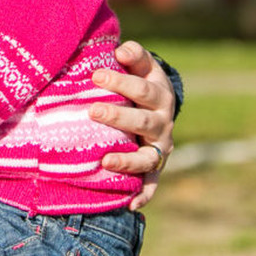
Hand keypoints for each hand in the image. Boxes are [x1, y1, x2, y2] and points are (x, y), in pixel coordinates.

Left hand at [91, 40, 175, 210]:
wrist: (159, 106)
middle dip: (118, 117)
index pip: (142, 89)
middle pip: (143, 121)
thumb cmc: (139, 81)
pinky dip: (144, 195)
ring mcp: (160, 147)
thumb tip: (121, 50)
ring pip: (148, 158)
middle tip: (92, 111)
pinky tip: (130, 205)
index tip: (95, 75)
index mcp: (160, 94)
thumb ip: (133, 54)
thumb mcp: (141, 65)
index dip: (121, 82)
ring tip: (105, 160)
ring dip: (128, 160)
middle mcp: (163, 123)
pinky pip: (151, 184)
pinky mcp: (155, 168)